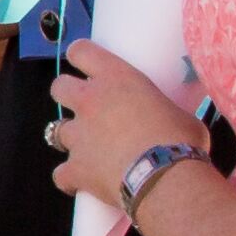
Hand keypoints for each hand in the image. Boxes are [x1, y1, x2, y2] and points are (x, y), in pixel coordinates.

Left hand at [44, 39, 201, 207]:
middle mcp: (90, 102)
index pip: (82, 52)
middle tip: (85, 107)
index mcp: (117, 79)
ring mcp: (79, 136)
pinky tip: (81, 183)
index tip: (84, 63)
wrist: (166, 177)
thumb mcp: (179, 112)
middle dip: (67, 95)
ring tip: (89, 149)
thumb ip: (163, 109)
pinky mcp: (75, 168)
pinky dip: (69, 178)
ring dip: (71, 139)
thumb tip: (173, 119)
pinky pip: (61, 174)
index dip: (80, 56)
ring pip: (55, 130)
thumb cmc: (180, 140)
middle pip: (59, 87)